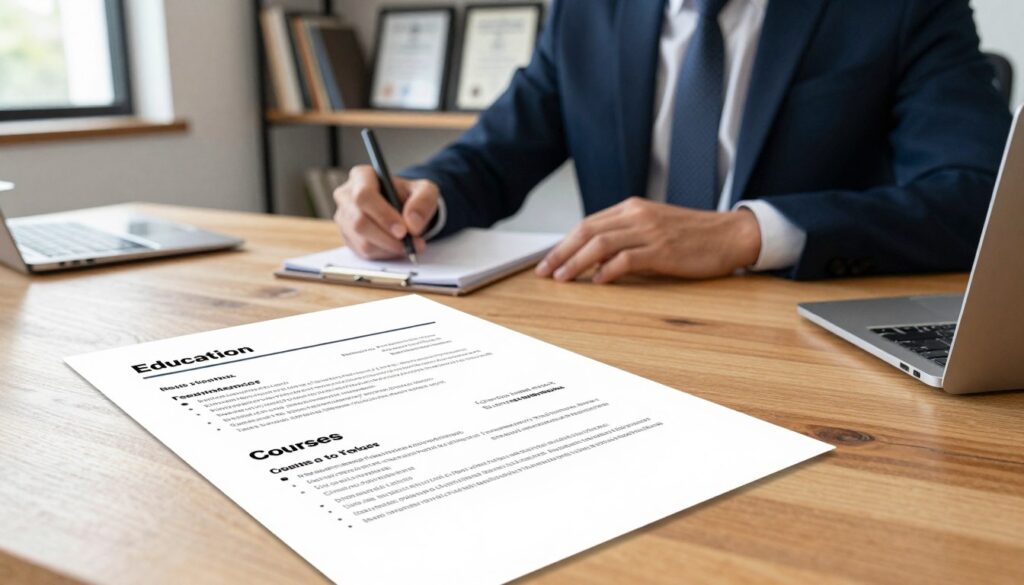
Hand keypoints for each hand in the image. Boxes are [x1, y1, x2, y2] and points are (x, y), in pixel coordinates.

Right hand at [333, 165, 439, 258]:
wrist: (405, 209)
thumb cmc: (410, 196)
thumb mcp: (425, 191)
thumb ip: (423, 201)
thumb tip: (413, 223)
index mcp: (361, 176)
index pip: (364, 196)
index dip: (383, 215)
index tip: (403, 230)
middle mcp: (346, 196)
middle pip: (359, 222)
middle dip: (387, 237)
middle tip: (410, 243)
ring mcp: (344, 218)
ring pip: (361, 241)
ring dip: (389, 248)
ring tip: (409, 245)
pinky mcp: (348, 237)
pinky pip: (363, 252)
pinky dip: (384, 254)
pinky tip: (397, 248)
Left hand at [535, 197, 761, 282]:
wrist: (731, 235)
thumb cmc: (694, 236)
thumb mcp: (654, 227)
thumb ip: (626, 236)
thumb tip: (595, 259)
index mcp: (632, 208)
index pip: (588, 223)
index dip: (564, 243)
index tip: (548, 260)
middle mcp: (637, 215)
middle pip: (587, 231)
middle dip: (560, 253)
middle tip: (544, 272)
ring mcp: (650, 232)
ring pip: (600, 244)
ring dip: (576, 263)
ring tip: (562, 279)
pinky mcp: (663, 251)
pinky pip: (625, 260)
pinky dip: (606, 272)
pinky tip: (597, 282)